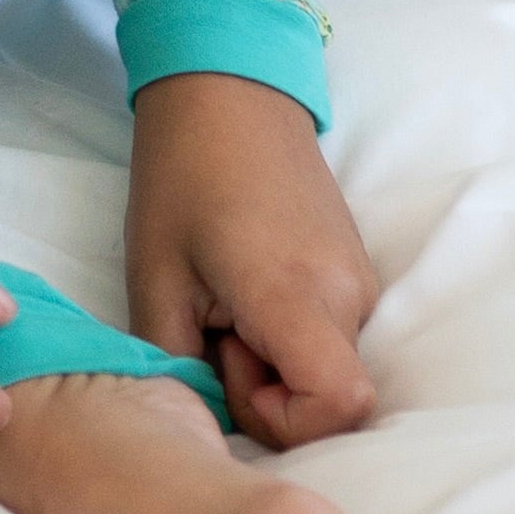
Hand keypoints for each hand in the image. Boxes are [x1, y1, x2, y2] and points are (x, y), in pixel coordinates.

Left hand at [125, 72, 381, 446]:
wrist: (227, 92)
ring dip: (272, 358)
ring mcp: (361, 284)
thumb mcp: (153, 274)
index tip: (226, 368)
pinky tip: (242, 287)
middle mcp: (349, 296)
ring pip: (328, 366)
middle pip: (330, 396)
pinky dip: (288, 334)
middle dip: (266, 388)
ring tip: (221, 299)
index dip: (285, 421)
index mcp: (299, 295)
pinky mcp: (355, 273)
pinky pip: (330, 335)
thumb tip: (198, 415)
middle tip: (210, 327)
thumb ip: (175, 359)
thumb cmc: (180, 175)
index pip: (341, 408)